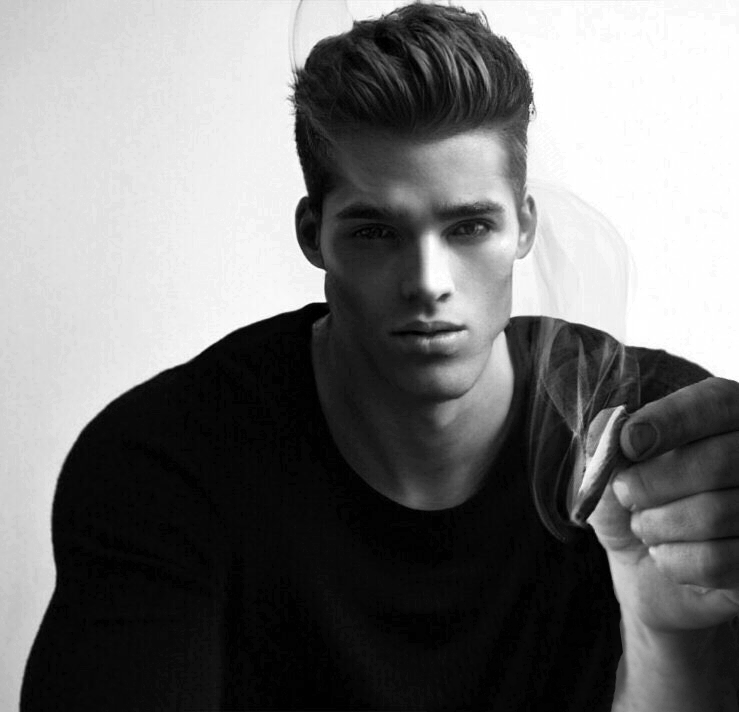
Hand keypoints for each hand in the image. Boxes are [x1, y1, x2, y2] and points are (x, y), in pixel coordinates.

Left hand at [588, 377, 738, 631]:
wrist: (644, 566)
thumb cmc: (635, 496)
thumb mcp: (612, 461)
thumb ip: (608, 435)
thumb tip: (606, 427)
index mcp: (728, 415)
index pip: (713, 404)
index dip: (669, 421)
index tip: (628, 444)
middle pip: (717, 463)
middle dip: (651, 483)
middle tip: (625, 494)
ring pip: (716, 515)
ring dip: (657, 524)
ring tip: (643, 524)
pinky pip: (719, 561)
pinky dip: (673, 560)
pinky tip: (663, 552)